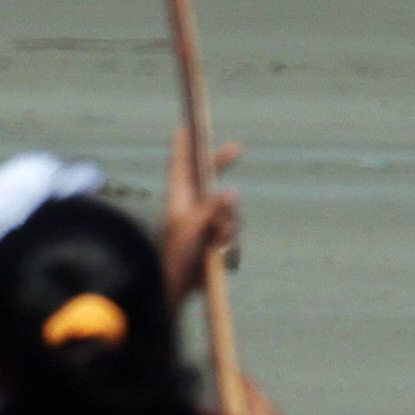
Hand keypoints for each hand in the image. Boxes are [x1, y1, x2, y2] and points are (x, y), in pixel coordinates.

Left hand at [159, 142, 244, 299]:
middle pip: (208, 177)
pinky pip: (230, 228)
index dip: (183, 146)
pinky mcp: (212, 237)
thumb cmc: (176, 257)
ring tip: (217, 241)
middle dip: (221, 164)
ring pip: (227, 208)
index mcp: (178, 199)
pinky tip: (220, 250)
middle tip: (238, 147)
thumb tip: (232, 191)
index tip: (187, 125)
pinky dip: (229, 237)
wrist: (177, 289)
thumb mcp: (193, 229)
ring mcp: (203, 221)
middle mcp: (190, 206)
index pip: (180, 166)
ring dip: (228, 223)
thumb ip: (212, 209)